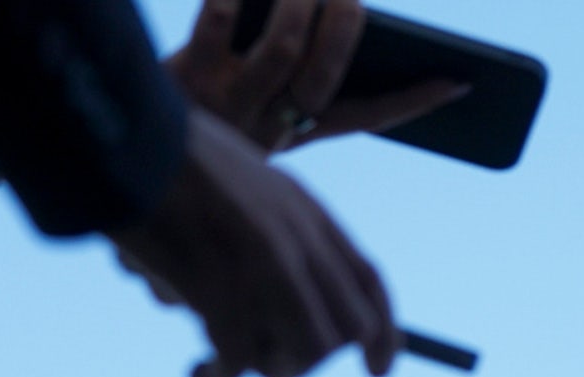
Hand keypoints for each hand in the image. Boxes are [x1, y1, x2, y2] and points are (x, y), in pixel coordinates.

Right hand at [109, 107, 399, 376]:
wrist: (125, 138)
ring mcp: (265, 264)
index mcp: (308, 212)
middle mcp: (299, 240)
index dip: (384, 333)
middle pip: (347, 329)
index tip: (379, 371)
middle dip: (315, 357)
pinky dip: (222, 376)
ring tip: (227, 359)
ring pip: (307, 350)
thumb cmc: (171, 160)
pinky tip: (199, 370)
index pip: (369, 282)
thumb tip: (294, 285)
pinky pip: (242, 360)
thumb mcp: (250, 181)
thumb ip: (280, 228)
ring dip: (271, 368)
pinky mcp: (222, 288)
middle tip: (269, 358)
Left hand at [166, 0, 469, 152]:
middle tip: (354, 0)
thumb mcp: (254, 115)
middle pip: (325, 78)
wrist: (128, 155)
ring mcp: (228, 102)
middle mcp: (267, 125)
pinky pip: (217, 23)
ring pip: (282, 49)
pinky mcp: (185, 76)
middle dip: (346, 32)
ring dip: (301, 6)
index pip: (366, 119)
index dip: (413, 102)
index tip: (456, 82)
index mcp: (294, 136)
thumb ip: (294, 81)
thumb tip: (335, 14)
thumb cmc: (203, 122)